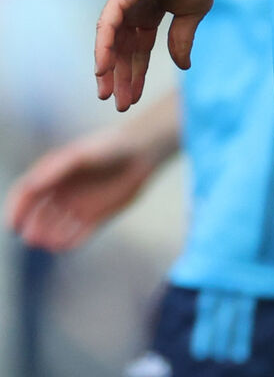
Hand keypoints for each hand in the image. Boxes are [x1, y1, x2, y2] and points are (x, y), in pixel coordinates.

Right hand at [4, 127, 163, 250]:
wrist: (142, 152)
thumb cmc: (109, 147)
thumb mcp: (81, 155)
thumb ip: (56, 168)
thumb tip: (31, 184)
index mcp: (52, 175)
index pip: (25, 194)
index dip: (16, 209)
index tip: (13, 223)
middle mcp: (61, 193)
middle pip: (37, 216)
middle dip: (32, 228)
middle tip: (32, 236)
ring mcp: (77, 206)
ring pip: (55, 229)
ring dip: (49, 237)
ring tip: (50, 241)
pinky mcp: (95, 217)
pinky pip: (77, 235)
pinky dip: (69, 242)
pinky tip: (66, 245)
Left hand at [95, 0, 220, 110]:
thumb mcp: (192, 14)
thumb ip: (181, 39)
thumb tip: (182, 66)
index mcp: (151, 11)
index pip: (140, 48)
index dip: (137, 73)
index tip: (134, 97)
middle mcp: (133, 8)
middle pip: (124, 49)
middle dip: (122, 77)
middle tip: (120, 104)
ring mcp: (125, 0)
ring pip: (112, 41)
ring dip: (109, 69)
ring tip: (107, 94)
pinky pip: (107, 26)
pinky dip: (104, 48)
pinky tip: (102, 69)